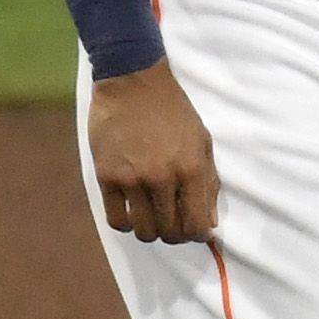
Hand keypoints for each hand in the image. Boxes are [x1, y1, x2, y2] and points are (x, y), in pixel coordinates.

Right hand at [88, 59, 220, 243]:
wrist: (133, 83)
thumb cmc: (173, 110)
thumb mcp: (202, 141)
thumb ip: (209, 182)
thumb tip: (210, 222)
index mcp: (192, 169)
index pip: (197, 224)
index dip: (199, 234)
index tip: (196, 231)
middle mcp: (163, 178)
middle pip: (171, 232)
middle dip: (176, 235)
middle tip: (174, 224)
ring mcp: (133, 180)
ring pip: (144, 231)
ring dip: (151, 231)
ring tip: (154, 217)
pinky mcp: (107, 178)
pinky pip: (116, 220)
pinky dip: (126, 222)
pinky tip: (132, 211)